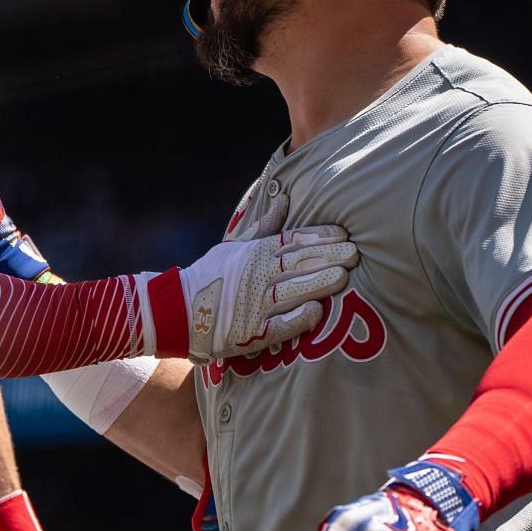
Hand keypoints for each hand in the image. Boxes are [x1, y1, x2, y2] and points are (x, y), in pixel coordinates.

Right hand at [143, 222, 356, 362]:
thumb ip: (264, 226)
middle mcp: (257, 275)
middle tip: (355, 253)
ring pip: (292, 291)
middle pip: (298, 263)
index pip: (292, 240)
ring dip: (318, 283)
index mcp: (255, 253)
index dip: (319, 237)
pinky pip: (278, 325)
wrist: (176, 309)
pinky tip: (317, 312)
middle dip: (328, 257)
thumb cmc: (211, 275)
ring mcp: (254, 304)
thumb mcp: (235, 245)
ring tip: (344, 277)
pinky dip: (297, 318)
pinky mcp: (251, 332)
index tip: (344, 234)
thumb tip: (284, 198)